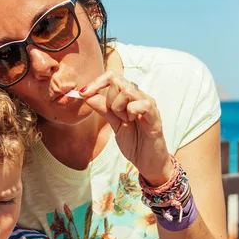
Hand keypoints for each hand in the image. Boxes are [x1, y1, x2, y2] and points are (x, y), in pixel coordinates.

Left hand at [81, 70, 172, 184]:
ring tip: (125, 120)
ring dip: (119, 107)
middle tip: (116, 116)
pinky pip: (142, 104)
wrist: (148, 162)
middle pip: (118, 81)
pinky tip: (133, 121)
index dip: (97, 82)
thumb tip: (87, 95)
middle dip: (109, 100)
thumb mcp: (114, 124)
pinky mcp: (155, 116)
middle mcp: (140, 96)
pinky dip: (132, 112)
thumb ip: (103, 109)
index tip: (83, 93)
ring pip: (128, 90)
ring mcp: (148, 105)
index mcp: (130, 97)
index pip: (113, 76)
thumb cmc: (135, 142)